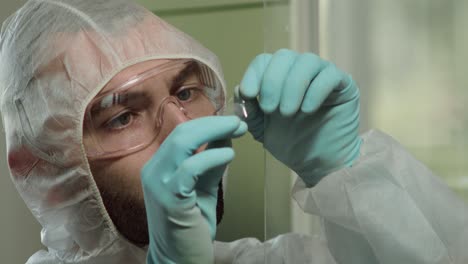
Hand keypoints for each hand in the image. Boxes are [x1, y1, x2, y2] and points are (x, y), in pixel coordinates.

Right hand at [142, 116, 246, 263]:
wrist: (180, 258)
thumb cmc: (192, 223)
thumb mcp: (204, 185)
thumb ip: (211, 161)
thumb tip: (226, 135)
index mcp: (159, 166)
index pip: (181, 132)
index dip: (208, 122)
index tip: (233, 121)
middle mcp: (153, 171)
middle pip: (181, 132)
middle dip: (213, 122)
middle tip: (238, 121)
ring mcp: (158, 184)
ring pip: (183, 143)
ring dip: (214, 131)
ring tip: (237, 130)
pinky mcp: (169, 199)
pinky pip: (191, 168)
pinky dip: (212, 157)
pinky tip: (229, 155)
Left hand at [239, 49, 360, 186]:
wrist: (318, 164)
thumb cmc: (290, 144)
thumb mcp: (261, 129)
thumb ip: (249, 110)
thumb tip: (239, 89)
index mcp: (279, 76)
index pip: (264, 60)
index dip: (254, 74)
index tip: (249, 95)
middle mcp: (300, 70)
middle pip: (284, 56)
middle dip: (272, 82)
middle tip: (270, 109)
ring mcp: (323, 75)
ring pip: (307, 61)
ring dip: (293, 86)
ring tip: (287, 113)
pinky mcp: (344, 85)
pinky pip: (330, 75)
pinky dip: (315, 91)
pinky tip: (307, 110)